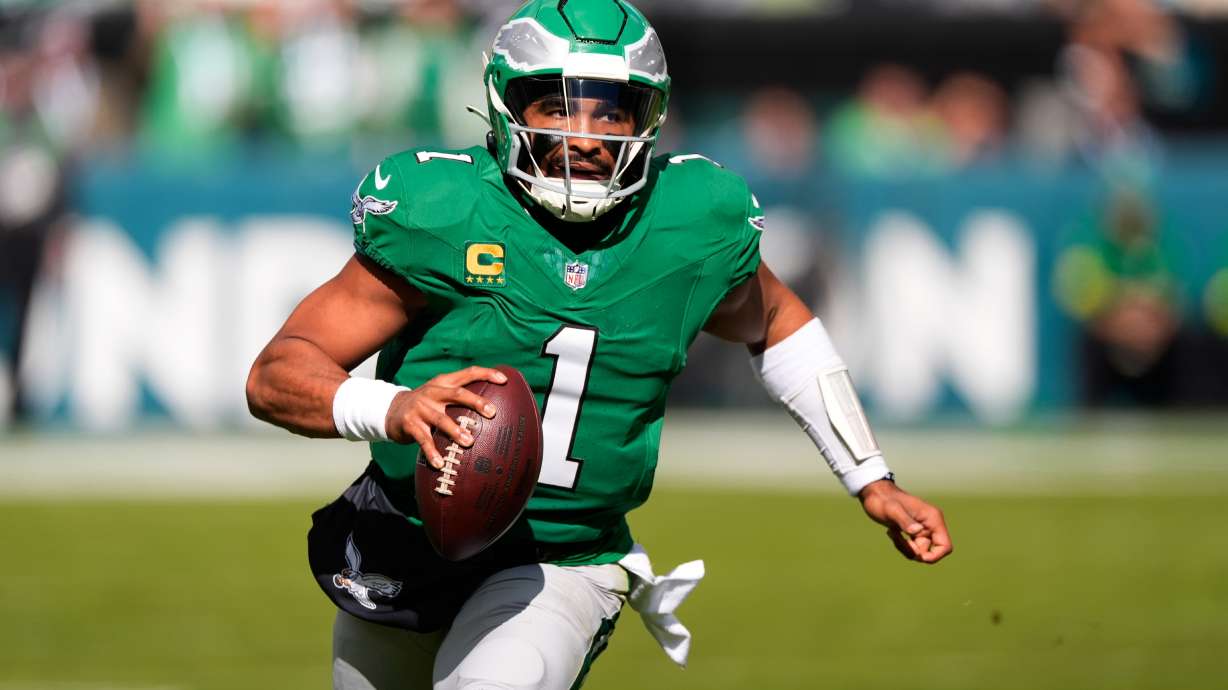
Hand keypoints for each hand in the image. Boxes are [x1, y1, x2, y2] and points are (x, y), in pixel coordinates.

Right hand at [384, 366, 506, 467]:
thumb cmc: (425, 405)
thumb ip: (460, 397)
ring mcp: (420, 408)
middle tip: (492, 412)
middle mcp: (432, 392)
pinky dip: (432, 452)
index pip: (467, 373)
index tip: (504, 380)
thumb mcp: (440, 394)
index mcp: (443, 382)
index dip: (486, 374)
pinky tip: (440, 463)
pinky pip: (423, 440)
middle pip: (457, 394)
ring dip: (455, 431)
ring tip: (469, 442)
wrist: (391, 410)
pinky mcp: (410, 424)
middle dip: (475, 402)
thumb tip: (493, 408)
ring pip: (441, 419)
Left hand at [858, 480, 952, 563]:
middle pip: (931, 552)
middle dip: (912, 551)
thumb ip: (905, 521)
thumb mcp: (891, 510)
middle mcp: (931, 524)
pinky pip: (913, 547)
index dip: (934, 556)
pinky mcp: (914, 531)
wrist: (874, 493)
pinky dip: (902, 544)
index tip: (916, 555)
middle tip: (896, 538)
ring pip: (920, 551)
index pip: (945, 547)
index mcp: (932, 518)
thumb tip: (918, 531)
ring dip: (905, 547)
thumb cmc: (882, 499)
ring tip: (892, 532)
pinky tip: (891, 531)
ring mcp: (923, 528)